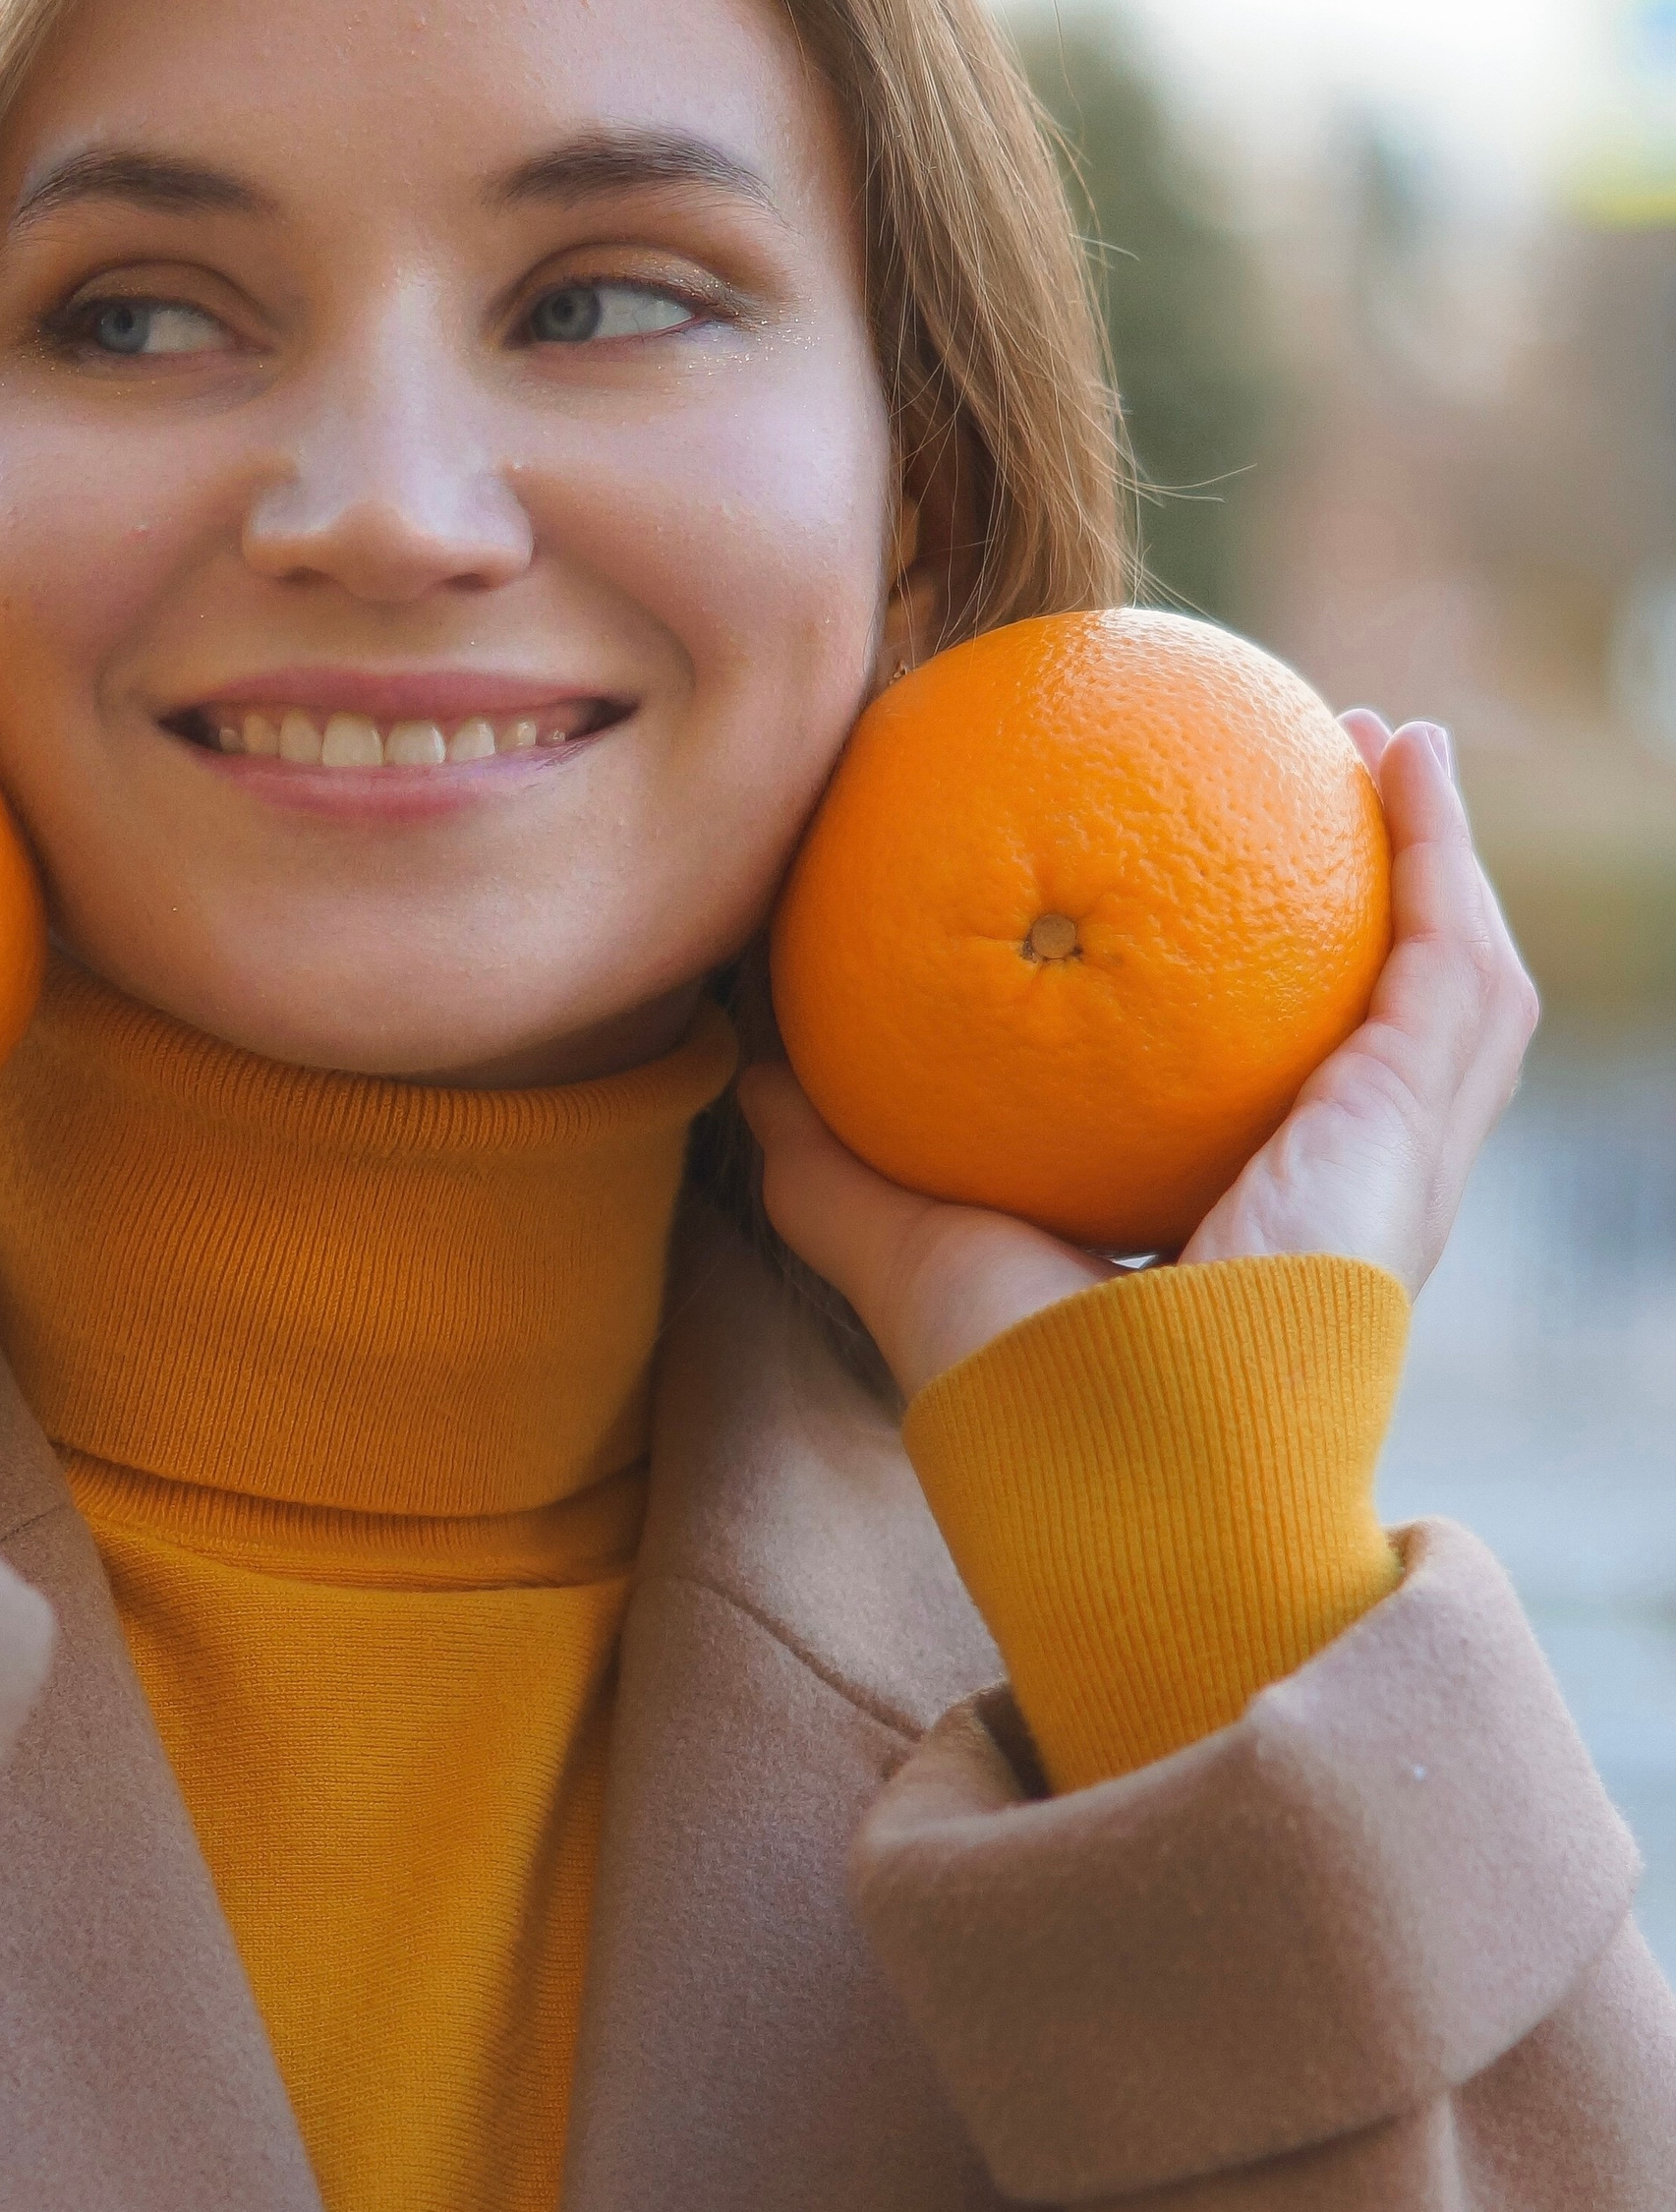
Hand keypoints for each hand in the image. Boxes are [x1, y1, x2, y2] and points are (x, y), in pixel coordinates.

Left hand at [741, 715, 1536, 1398]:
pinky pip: (1451, 966)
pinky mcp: (1410, 1130)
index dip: (1274, 981)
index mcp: (1243, 1222)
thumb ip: (826, 1152)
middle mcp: (1339, 1194)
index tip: (1223, 868)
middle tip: (1330, 774)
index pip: (1278, 1081)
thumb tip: (753, 1058)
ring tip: (1381, 741)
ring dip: (1433, 854)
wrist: (1104, 1469)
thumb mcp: (895, 1237)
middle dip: (1384, 894)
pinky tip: (1405, 760)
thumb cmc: (1009, 1388)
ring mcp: (1395, 1169)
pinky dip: (1440, 855)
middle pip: (1392, 1017)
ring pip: (1458, 984)